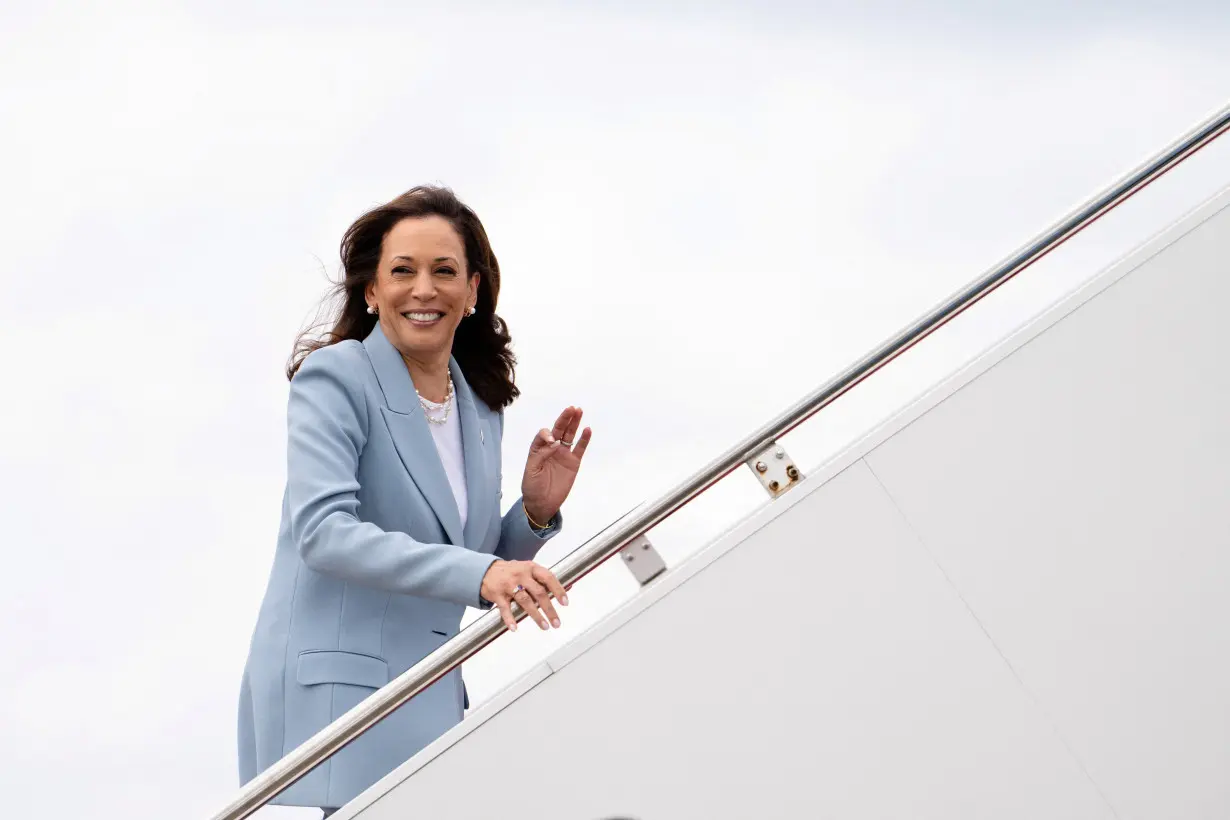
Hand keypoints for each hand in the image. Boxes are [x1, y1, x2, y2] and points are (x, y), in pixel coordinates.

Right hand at [480, 559, 568, 631]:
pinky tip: (515, 628)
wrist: (485, 571)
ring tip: (545, 626)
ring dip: (536, 616)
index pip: (548, 577)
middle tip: (557, 622)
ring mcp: (508, 584)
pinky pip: (505, 609)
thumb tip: (569, 587)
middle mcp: (521, 575)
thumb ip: (544, 579)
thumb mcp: (528, 570)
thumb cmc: (512, 572)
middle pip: (538, 592)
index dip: (558, 590)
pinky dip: (510, 619)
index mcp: (531, 568)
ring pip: (525, 601)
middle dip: (549, 609)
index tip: (565, 603)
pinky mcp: (497, 594)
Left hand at [521, 406, 591, 523]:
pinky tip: (587, 429)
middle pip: (559, 429)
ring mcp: (563, 454)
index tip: (551, 440)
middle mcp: (551, 448)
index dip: (547, 434)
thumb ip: (541, 454)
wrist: (541, 504)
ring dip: (574, 423)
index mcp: (538, 449)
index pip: (544, 434)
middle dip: (564, 418)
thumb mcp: (531, 470)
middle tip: (571, 408)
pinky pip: (580, 448)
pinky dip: (584, 439)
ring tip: (578, 411)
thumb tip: (554, 442)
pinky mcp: (573, 463)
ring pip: (570, 435)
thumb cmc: (532, 487)